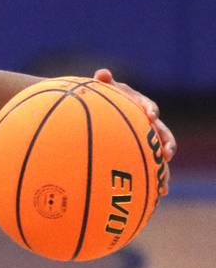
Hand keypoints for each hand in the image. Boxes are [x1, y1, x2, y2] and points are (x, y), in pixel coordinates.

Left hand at [93, 68, 174, 194]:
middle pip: (161, 133)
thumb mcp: (102, 92)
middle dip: (166, 143)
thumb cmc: (101, 101)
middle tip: (167, 152)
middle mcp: (147, 124)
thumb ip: (104, 84)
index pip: (146, 106)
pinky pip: (152, 167)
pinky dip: (156, 179)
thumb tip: (102, 73)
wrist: (99, 114)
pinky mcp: (142, 153)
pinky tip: (159, 194)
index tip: (151, 115)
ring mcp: (147, 139)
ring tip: (165, 182)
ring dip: (165, 167)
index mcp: (138, 106)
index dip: (149, 109)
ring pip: (160, 153)